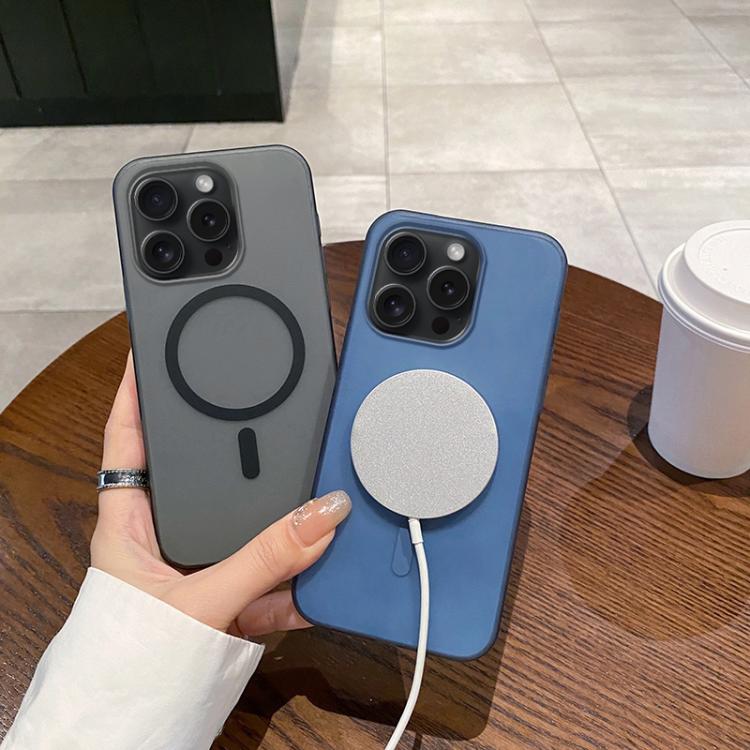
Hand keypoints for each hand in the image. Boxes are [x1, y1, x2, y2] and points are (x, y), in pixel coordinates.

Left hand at [90, 353, 349, 636]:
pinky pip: (274, 574)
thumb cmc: (131, 664)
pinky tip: (331, 561)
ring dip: (285, 523)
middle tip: (274, 414)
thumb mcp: (198, 604)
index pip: (129, 440)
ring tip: (320, 488)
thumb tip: (324, 516)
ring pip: (250, 527)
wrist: (138, 739)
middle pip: (206, 477)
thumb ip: (263, 562)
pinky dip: (302, 575)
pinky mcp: (235, 601)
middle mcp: (167, 538)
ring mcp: (204, 569)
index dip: (140, 392)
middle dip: (242, 453)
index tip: (158, 351)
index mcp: (130, 522)